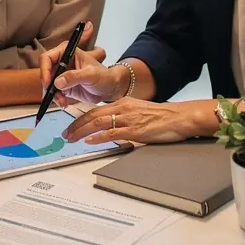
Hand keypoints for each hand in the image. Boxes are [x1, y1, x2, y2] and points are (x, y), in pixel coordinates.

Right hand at [39, 37, 123, 108]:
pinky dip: (56, 99)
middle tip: (54, 95)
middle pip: (45, 71)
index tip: (47, 83)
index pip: (48, 57)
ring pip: (48, 84)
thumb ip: (74, 76)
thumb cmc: (104, 76)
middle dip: (48, 85)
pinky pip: (53, 93)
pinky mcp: (63, 86)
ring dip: (52, 95)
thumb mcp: (91, 75)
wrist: (110, 89)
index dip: (44, 69)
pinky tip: (64, 104)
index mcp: (67, 52)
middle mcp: (62, 62)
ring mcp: (62, 74)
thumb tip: (57, 82)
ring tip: (62, 102)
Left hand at [63, 98, 217, 144]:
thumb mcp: (138, 112)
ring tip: (71, 138)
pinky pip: (114, 133)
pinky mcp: (136, 130)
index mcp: (123, 103)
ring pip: (99, 123)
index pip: (95, 110)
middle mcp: (123, 108)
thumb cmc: (162, 117)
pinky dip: (99, 137)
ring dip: (82, 131)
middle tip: (64, 134)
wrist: (179, 117)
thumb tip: (109, 128)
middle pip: (93, 116)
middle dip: (76, 125)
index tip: (70, 126)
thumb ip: (123, 117)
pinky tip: (90, 141)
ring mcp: (129, 119)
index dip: (80, 118)